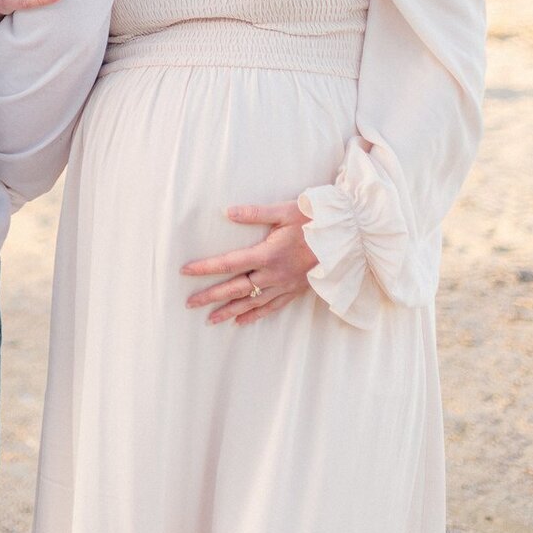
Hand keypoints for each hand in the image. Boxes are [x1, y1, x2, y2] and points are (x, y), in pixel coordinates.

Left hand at [180, 200, 316, 325]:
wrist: (346, 239)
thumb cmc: (314, 221)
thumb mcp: (284, 211)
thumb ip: (254, 213)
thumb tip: (227, 211)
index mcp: (267, 254)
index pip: (229, 263)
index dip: (206, 268)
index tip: (186, 271)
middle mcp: (273, 274)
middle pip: (236, 288)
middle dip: (211, 296)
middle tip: (189, 303)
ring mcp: (285, 285)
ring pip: (252, 302)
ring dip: (229, 311)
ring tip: (210, 320)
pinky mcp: (295, 290)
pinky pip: (272, 307)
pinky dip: (256, 315)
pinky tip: (242, 321)